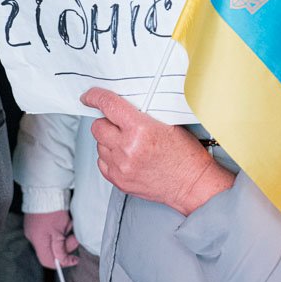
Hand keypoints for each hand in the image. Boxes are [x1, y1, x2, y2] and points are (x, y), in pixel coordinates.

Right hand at [23, 210, 79, 268]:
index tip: (74, 259)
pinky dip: (58, 229)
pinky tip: (63, 220)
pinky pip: (49, 232)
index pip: (48, 261)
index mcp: (37, 241)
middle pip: (51, 250)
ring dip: (63, 235)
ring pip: (52, 240)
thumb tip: (62, 261)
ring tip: (68, 223)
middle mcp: (32, 237)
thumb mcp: (59, 231)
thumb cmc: (53, 209)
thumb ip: (60, 249)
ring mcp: (33, 229)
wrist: (45, 189)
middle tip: (74, 235)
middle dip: (65, 244)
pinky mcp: (35, 222)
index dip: (63, 262)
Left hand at [81, 87, 233, 215]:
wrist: (191, 184)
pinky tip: (125, 156)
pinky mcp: (119, 181)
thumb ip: (140, 114)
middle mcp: (127, 148)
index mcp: (140, 129)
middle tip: (119, 124)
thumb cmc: (184, 154)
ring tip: (128, 143)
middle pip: (98, 126)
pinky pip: (102, 162)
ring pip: (99, 144)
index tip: (89, 97)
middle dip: (106, 121)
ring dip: (109, 140)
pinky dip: (110, 157)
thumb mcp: (167, 123)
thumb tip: (118, 105)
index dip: (94, 97)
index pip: (108, 105)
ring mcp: (121, 166)